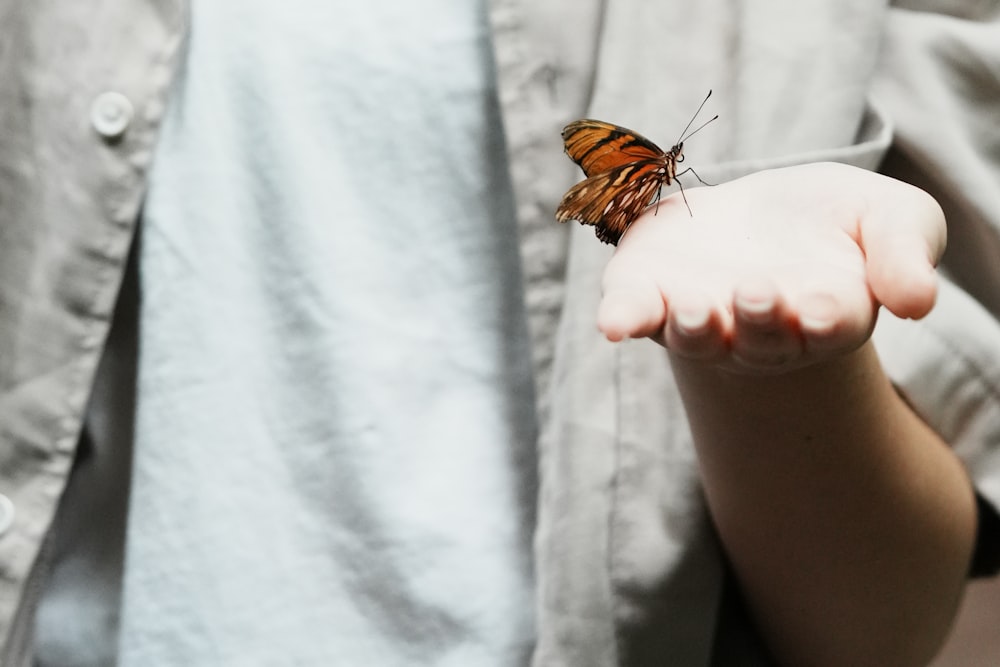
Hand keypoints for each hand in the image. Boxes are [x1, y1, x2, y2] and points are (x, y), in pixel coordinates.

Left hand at [597, 162, 945, 372]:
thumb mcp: (888, 217)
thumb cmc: (829, 225)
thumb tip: (919, 302)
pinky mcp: (650, 294)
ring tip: (693, 308)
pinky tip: (613, 323)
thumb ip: (906, 252)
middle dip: (757, 319)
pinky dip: (624, 319)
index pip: (830, 324)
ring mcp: (700, 317)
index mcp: (826, 314)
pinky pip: (634, 314)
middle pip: (759, 338)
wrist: (756, 222)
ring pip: (694, 337)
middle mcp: (759, 331)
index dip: (826, 317)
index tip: (825, 307)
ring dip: (692, 327)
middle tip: (757, 291)